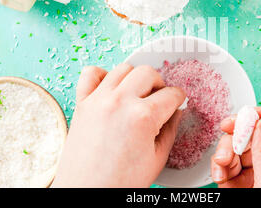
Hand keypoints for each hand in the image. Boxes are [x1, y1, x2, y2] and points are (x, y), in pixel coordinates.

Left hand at [52, 64, 185, 187]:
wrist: (87, 193)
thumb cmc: (119, 183)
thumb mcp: (157, 159)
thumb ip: (170, 130)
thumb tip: (175, 112)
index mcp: (143, 117)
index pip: (171, 94)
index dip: (178, 98)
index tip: (177, 101)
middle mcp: (120, 102)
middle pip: (148, 73)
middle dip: (159, 84)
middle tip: (158, 98)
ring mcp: (98, 99)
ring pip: (123, 68)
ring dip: (135, 78)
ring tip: (136, 94)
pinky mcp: (82, 103)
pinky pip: (91, 73)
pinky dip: (102, 75)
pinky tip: (111, 89)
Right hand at [211, 107, 260, 187]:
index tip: (254, 114)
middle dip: (243, 130)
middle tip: (230, 126)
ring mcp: (256, 174)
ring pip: (240, 145)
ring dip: (226, 149)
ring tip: (223, 160)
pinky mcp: (237, 182)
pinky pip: (226, 162)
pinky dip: (218, 164)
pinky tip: (219, 173)